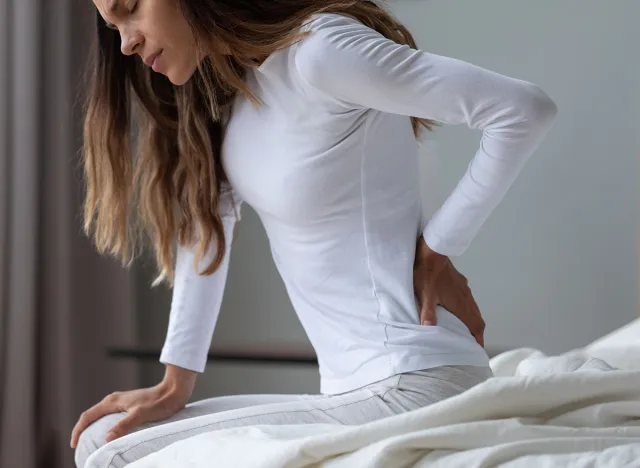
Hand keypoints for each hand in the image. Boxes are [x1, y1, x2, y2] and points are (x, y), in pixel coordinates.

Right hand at [70, 364, 196, 447]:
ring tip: (91, 443)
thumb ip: (124, 425)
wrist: (174, 390)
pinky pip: (110, 416)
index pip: (87, 416)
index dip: (78, 430)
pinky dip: (104, 426)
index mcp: (112, 401)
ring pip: (100, 416)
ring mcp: (121, 402)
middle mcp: (114, 400)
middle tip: (79, 447)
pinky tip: (110, 435)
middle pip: (91, 416)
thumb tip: (107, 438)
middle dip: (83, 430)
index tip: (74, 445)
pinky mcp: (129, 405)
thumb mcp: (141, 415)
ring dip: (93, 428)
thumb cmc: (160, 402)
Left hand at [413, 236, 484, 346]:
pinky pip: (468, 300)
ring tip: (466, 332)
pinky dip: (467, 310)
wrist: (432, 249)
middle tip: (472, 345)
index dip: (478, 339)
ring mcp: (463, 289)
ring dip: (472, 322)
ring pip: (473, 309)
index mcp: (461, 303)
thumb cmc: (428, 271)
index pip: (476, 325)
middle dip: (477, 333)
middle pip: (477, 319)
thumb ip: (428, 313)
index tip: (478, 350)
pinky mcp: (459, 282)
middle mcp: (466, 297)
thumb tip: (429, 329)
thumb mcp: (425, 294)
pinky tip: (458, 310)